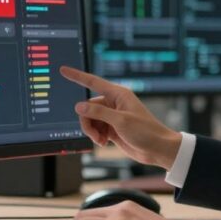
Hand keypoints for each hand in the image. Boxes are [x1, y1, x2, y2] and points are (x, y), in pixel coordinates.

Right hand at [59, 66, 181, 169]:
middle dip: (87, 122)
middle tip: (95, 136)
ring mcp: (112, 116)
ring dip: (91, 131)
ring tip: (100, 141)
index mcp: (118, 95)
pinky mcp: (111, 128)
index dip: (77, 76)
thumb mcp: (120, 121)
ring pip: (90, 119)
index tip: (63, 70)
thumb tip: (79, 106)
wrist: (157, 149)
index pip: (93, 82)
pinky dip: (95, 136)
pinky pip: (95, 128)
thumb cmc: (146, 131)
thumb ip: (98, 113)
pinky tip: (103, 142)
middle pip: (88, 107)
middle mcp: (114, 103)